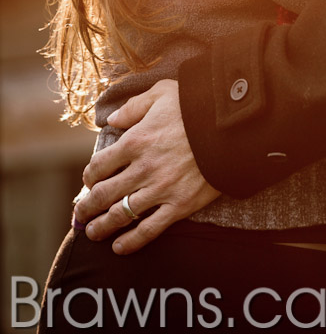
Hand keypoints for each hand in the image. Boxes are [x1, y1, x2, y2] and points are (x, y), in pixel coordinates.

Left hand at [73, 79, 219, 253]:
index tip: (89, 182)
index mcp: (135, 141)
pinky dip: (131, 241)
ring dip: (102, 226)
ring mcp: (160, 189)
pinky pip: (149, 229)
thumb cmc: (196, 106)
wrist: (231, 127)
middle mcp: (142, 168)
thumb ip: (134, 106)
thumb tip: (114, 119)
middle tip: (80, 214)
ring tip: (93, 233)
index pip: (98, 166)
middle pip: (103, 194)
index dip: (89, 177)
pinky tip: (120, 247)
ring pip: (121, 215)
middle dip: (86, 207)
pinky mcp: (179, 205)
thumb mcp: (163, 93)